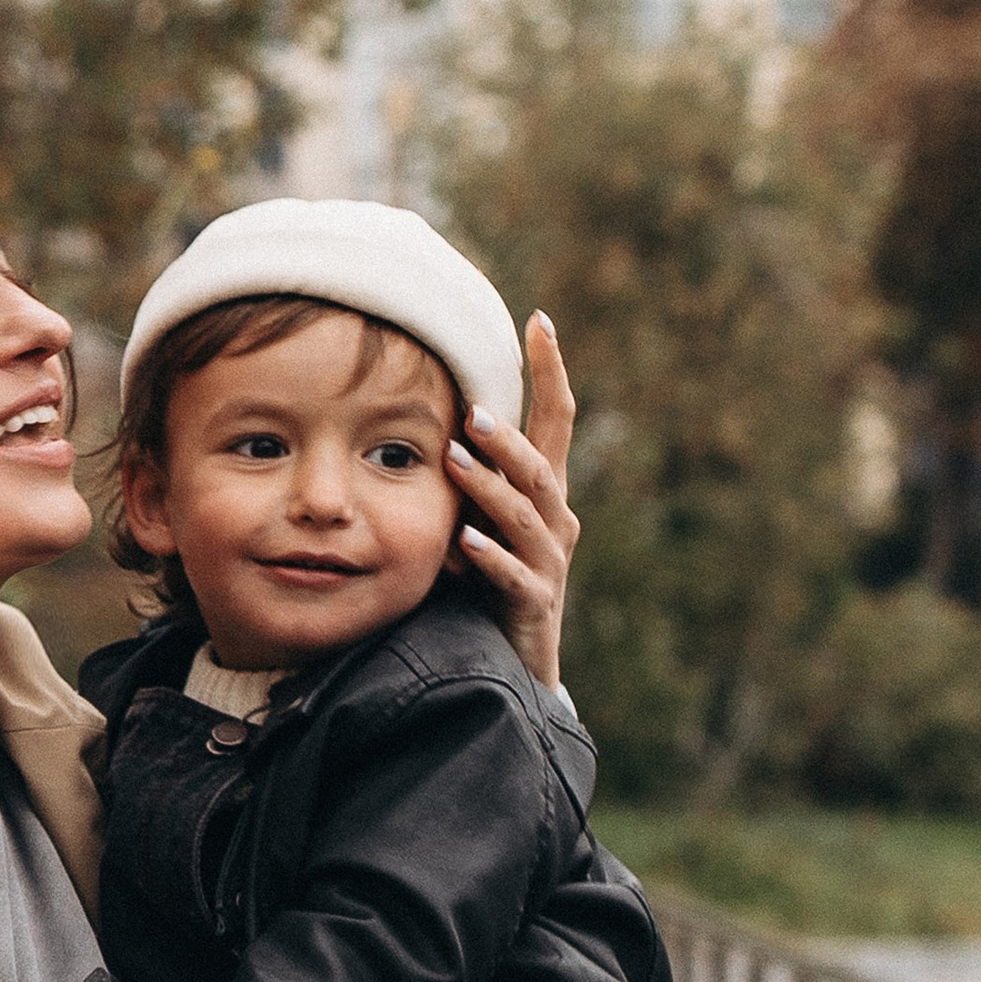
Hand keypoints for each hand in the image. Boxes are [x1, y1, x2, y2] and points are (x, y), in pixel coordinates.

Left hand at [450, 309, 578, 695]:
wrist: (517, 661)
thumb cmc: (490, 579)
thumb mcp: (481, 514)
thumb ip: (468, 471)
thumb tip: (423, 409)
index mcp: (544, 490)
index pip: (557, 419)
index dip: (552, 371)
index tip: (539, 320)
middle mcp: (556, 519)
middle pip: (540, 466)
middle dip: (507, 437)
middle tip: (472, 409)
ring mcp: (548, 562)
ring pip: (526, 515)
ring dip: (489, 486)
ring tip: (454, 459)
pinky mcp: (534, 605)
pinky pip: (514, 576)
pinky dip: (489, 558)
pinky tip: (462, 541)